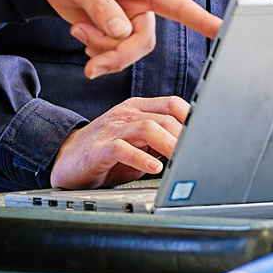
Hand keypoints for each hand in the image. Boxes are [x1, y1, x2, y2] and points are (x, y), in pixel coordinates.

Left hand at [35, 0, 221, 77]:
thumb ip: (101, 8)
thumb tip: (122, 33)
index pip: (178, 4)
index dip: (201, 19)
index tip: (223, 31)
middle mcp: (139, 3)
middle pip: (144, 42)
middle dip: (118, 54)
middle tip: (91, 64)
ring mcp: (126, 17)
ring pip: (128, 50)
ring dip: (102, 51)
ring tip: (78, 32)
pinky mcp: (112, 28)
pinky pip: (113, 52)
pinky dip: (96, 52)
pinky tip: (81, 35)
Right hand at [50, 96, 189, 188]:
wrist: (66, 160)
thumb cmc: (106, 154)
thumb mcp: (137, 145)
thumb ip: (160, 142)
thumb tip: (191, 148)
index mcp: (137, 109)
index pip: (171, 104)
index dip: (192, 117)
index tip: (207, 134)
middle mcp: (125, 115)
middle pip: (164, 117)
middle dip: (184, 135)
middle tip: (198, 152)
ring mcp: (111, 130)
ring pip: (147, 128)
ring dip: (168, 144)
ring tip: (180, 159)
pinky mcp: (99, 149)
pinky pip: (122, 148)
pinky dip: (141, 158)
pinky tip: (154, 168)